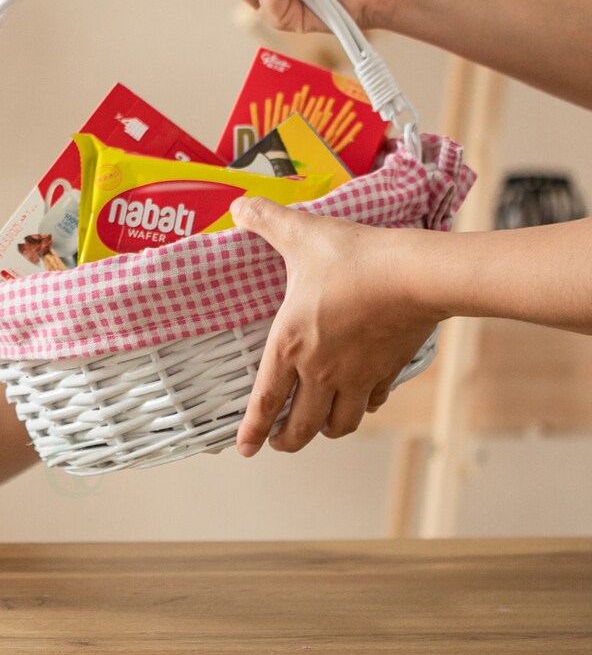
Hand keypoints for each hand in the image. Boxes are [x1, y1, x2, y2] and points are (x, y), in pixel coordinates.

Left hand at [230, 198, 438, 455]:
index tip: (245, 449)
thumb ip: (266, 221)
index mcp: (289, 346)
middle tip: (278, 443)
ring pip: (338, 424)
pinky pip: (370, 402)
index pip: (265, 402)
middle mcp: (320, 371)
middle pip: (302, 427)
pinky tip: (357, 398)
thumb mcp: (302, 234)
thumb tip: (237, 205)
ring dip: (325, 430)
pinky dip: (360, 407)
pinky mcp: (388, 371)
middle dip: (287, 441)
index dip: (252, 430)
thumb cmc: (354, 258)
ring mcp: (357, 376)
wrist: (417, 275)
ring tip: (316, 426)